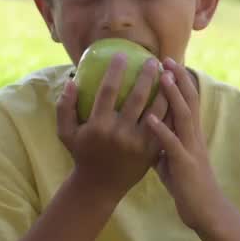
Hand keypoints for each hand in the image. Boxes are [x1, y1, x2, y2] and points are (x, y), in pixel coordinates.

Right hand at [58, 54, 169, 203]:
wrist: (100, 186)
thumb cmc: (82, 153)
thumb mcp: (66, 133)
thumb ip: (64, 107)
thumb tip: (71, 81)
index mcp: (98, 126)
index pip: (108, 91)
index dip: (116, 71)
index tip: (123, 54)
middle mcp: (119, 133)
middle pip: (137, 97)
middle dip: (147, 76)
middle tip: (153, 60)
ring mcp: (138, 143)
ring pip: (156, 111)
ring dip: (164, 90)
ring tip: (169, 73)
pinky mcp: (151, 151)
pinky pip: (164, 126)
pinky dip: (170, 109)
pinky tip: (174, 96)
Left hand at [145, 59, 229, 232]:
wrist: (205, 211)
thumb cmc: (185, 184)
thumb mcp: (171, 157)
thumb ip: (161, 140)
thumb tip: (145, 126)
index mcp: (190, 134)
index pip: (188, 100)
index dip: (180, 81)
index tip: (168, 62)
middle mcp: (193, 137)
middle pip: (190, 101)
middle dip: (179, 80)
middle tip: (166, 59)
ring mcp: (191, 149)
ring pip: (184, 117)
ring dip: (173, 96)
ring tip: (162, 78)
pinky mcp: (184, 165)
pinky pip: (172, 144)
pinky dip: (161, 130)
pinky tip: (149, 118)